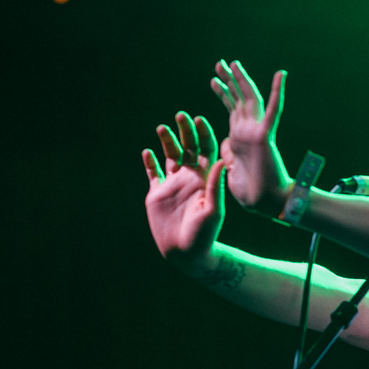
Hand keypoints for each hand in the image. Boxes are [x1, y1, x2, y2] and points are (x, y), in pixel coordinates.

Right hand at [142, 112, 224, 270]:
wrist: (187, 253)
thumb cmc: (205, 235)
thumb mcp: (213, 210)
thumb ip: (215, 186)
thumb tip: (221, 161)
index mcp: (205, 179)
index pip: (207, 151)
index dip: (204, 134)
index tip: (199, 120)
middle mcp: (189, 178)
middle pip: (188, 148)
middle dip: (185, 131)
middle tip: (181, 115)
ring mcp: (173, 185)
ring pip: (170, 156)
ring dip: (167, 141)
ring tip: (162, 128)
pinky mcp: (157, 194)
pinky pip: (152, 174)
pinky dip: (149, 162)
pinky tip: (147, 151)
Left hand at [211, 60, 290, 216]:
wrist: (266, 204)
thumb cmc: (251, 194)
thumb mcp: (230, 170)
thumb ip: (228, 154)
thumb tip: (225, 143)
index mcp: (239, 140)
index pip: (231, 110)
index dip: (223, 93)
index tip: (215, 80)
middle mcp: (247, 131)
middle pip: (238, 99)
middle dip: (229, 80)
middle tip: (220, 63)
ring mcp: (256, 132)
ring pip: (249, 99)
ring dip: (241, 80)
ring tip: (231, 63)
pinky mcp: (265, 136)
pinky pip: (273, 111)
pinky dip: (277, 92)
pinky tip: (280, 74)